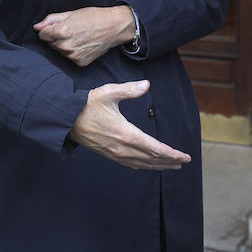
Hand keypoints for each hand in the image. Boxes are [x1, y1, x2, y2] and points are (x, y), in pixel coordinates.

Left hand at [34, 5, 135, 66]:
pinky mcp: (80, 62)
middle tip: (72, 30)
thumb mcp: (71, 13)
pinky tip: (83, 44)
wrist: (114, 27)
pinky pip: (69, 58)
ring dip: (65, 45)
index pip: (42, 35)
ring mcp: (73, 56)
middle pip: (50, 44)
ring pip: (60, 51)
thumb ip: (51, 20)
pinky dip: (74, 52)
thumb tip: (36, 27)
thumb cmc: (93, 17)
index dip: (49, 29)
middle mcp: (66, 46)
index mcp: (62, 32)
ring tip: (79, 36)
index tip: (59, 26)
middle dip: (57, 37)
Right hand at [68, 80, 190, 170]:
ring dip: (159, 166)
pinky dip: (144, 166)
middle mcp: (123, 148)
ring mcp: (116, 154)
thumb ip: (129, 90)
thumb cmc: (88, 105)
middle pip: (151, 159)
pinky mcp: (110, 155)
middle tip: (183, 161)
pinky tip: (149, 165)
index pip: (155, 148)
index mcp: (126, 134)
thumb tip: (146, 84)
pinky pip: (131, 164)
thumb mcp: (108, 93)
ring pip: (142, 164)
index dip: (172, 153)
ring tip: (172, 166)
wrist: (67, 119)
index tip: (185, 156)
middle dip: (169, 161)